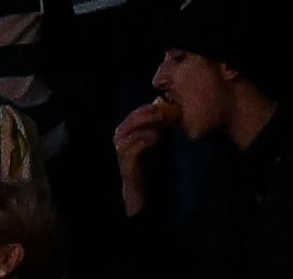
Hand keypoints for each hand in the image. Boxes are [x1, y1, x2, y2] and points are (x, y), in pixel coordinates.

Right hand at [112, 99, 172, 213]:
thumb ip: (158, 129)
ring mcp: (121, 149)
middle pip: (131, 119)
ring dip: (145, 124)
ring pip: (129, 130)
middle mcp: (121, 137)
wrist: (142, 188)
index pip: (136, 114)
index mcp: (127, 131)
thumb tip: (172, 114)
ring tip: (160, 122)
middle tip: (161, 111)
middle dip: (146, 113)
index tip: (164, 104)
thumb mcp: (154, 143)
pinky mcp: (125, 161)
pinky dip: (144, 140)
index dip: (148, 108)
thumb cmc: (148, 163)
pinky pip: (132, 147)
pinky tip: (156, 137)